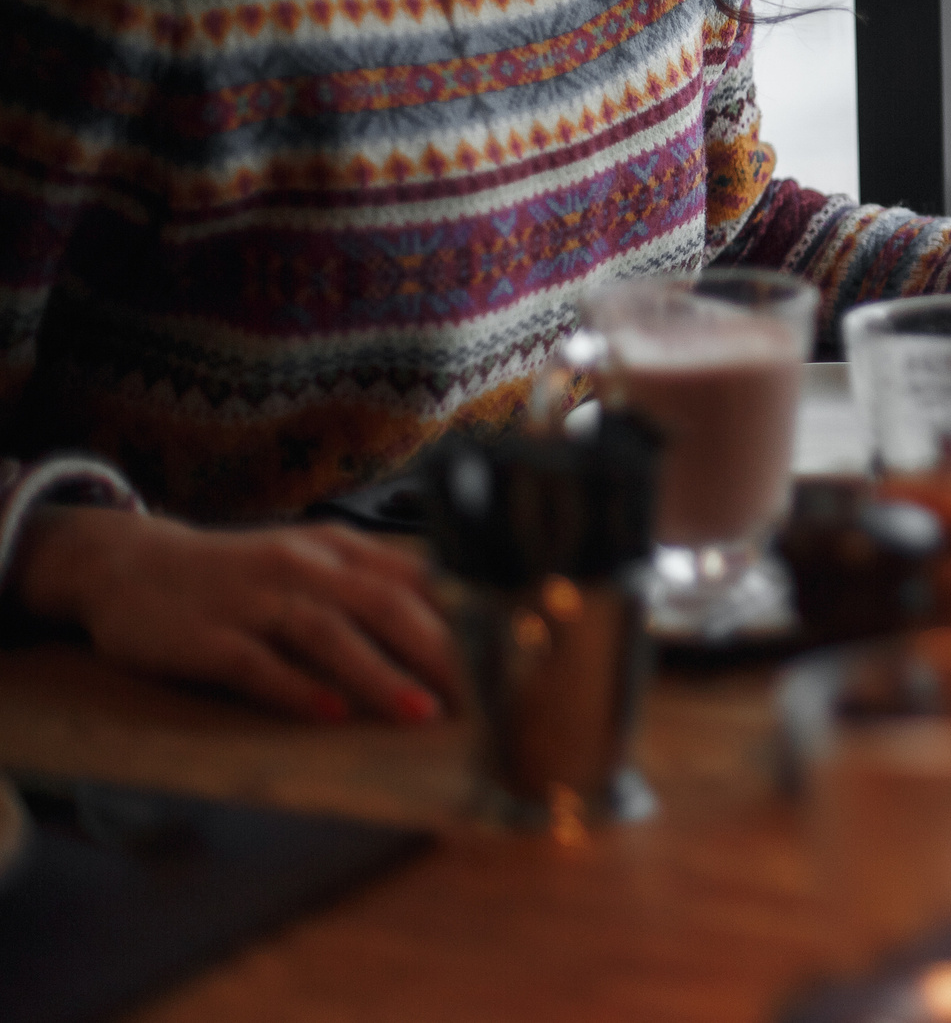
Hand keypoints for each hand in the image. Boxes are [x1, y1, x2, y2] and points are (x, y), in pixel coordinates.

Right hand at [10, 508, 460, 723]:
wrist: (128, 564)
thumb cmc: (243, 573)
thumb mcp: (313, 562)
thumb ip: (376, 584)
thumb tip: (458, 618)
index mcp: (338, 549)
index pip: (417, 579)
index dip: (466, 616)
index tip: (508, 653)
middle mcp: (303, 567)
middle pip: (384, 604)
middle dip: (439, 651)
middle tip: (484, 694)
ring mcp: (254, 601)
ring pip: (328, 634)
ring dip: (379, 675)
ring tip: (422, 712)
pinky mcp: (206, 638)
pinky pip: (256, 664)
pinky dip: (295, 689)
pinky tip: (329, 715)